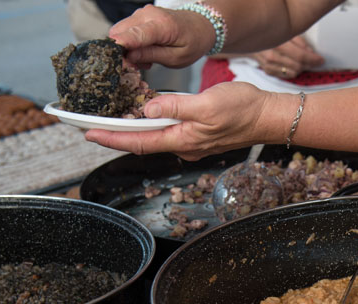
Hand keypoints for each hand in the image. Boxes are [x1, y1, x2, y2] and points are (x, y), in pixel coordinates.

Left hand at [85, 82, 293, 159]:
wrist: (268, 117)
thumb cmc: (243, 109)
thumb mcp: (207, 103)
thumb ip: (175, 106)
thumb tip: (148, 107)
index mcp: (182, 139)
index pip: (139, 141)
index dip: (112, 138)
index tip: (89, 133)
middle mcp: (184, 145)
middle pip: (142, 142)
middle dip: (116, 135)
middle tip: (92, 127)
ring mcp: (191, 142)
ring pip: (155, 137)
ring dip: (134, 130)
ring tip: (112, 121)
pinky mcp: (198, 135)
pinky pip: (169, 132)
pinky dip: (153, 125)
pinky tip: (147, 115)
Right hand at [108, 5, 215, 69]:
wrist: (199, 26)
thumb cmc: (191, 43)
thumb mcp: (176, 58)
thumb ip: (152, 55)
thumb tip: (130, 56)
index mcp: (162, 25)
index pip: (136, 34)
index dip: (121, 44)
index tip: (110, 55)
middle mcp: (148, 15)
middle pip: (120, 32)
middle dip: (122, 52)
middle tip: (137, 66)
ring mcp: (142, 13)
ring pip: (119, 32)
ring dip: (126, 49)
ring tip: (145, 59)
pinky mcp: (138, 16)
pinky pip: (125, 30)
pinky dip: (130, 44)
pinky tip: (144, 51)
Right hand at [250, 35, 324, 78]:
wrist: (249, 39)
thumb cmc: (269, 34)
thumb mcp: (286, 33)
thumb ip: (300, 43)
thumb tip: (311, 53)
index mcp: (279, 43)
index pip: (301, 56)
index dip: (313, 59)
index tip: (321, 60)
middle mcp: (272, 55)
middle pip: (298, 66)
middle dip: (308, 64)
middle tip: (314, 61)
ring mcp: (269, 65)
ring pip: (293, 72)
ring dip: (301, 68)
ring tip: (302, 62)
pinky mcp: (268, 71)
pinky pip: (286, 75)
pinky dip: (292, 71)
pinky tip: (292, 65)